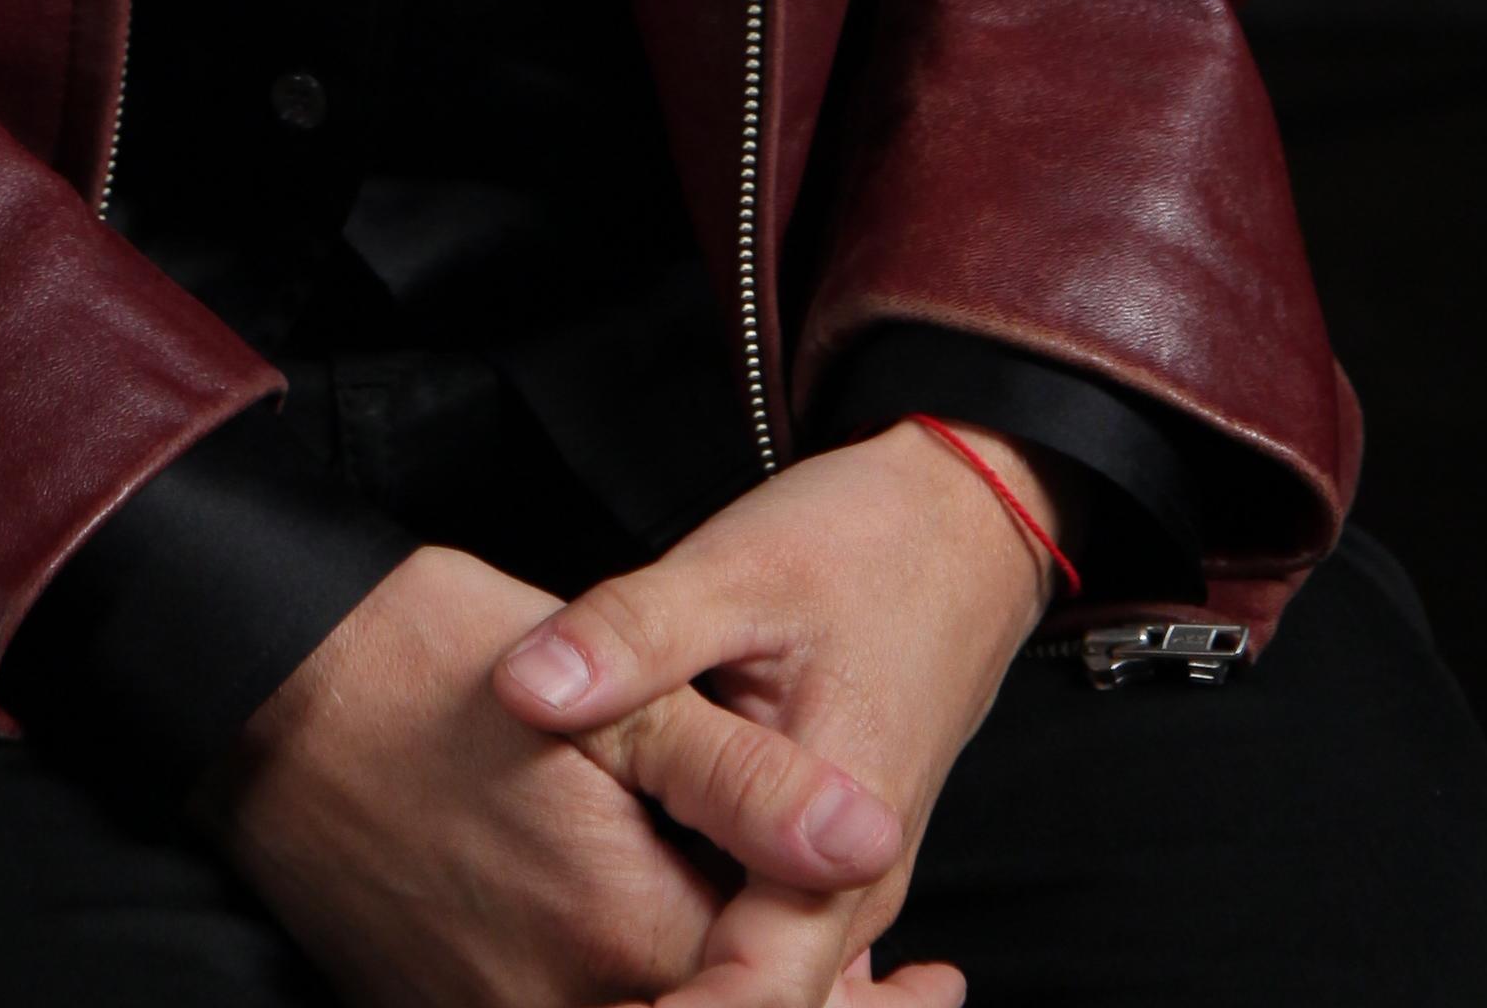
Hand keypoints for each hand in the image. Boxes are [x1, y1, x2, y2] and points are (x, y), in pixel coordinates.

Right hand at [218, 537, 907, 1007]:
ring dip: (732, 1006)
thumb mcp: (614, 698)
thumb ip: (746, 781)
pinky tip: (679, 959)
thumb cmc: (434, 665)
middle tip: (908, 990)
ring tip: (824, 974)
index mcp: (623, 937)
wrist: (265, 688)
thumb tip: (870, 837)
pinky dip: (649, 1004)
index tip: (936, 986)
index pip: (781, 1006)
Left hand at [487, 420, 1060, 1004]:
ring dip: (664, 977)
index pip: (750, 996)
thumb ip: (633, 635)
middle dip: (648, 998)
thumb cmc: (864, 548)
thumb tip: (522, 689)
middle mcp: (845, 896)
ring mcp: (835, 887)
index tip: (587, 1003)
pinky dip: (693, 941)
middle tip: (534, 980)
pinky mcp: (817, 863)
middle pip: (746, 999)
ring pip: (746, 972)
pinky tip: (613, 926)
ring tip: (564, 944)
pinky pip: (756, 936)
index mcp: (836, 849)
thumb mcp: (737, 571)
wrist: (964, 526)